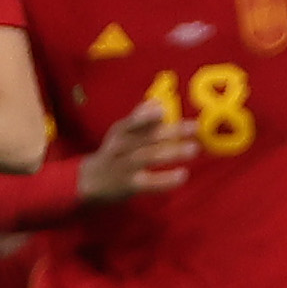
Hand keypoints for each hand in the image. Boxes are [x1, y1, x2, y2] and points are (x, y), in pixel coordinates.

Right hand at [76, 103, 199, 202]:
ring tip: (194, 148)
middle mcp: (121, 148)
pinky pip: (150, 182)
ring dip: (172, 152)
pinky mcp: (130, 185)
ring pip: (149, 157)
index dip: (146, 116)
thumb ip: (139, 118)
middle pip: (147, 138)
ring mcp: (125, 167)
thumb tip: (158, 102)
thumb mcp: (121, 133)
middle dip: (171, 131)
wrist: (91, 180)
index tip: (163, 110)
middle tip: (195, 126)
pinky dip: (166, 179)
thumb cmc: (113, 152)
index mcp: (120, 132)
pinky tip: (183, 175)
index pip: (133, 122)